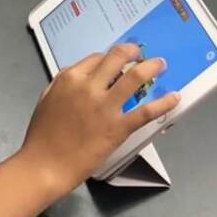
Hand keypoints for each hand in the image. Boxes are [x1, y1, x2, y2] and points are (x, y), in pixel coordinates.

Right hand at [21, 44, 179, 195]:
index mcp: (70, 78)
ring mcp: (105, 106)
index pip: (97, 58)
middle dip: (133, 52)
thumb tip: (83, 76)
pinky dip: (163, 103)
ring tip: (161, 64)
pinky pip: (146, 111)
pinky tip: (174, 98)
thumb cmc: (42, 134)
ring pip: (135, 77)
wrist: (45, 164)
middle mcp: (89, 86)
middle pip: (117, 57)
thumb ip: (63, 83)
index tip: (120, 61)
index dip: (111, 58)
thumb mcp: (47, 98)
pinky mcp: (118, 126)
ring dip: (151, 67)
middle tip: (142, 54)